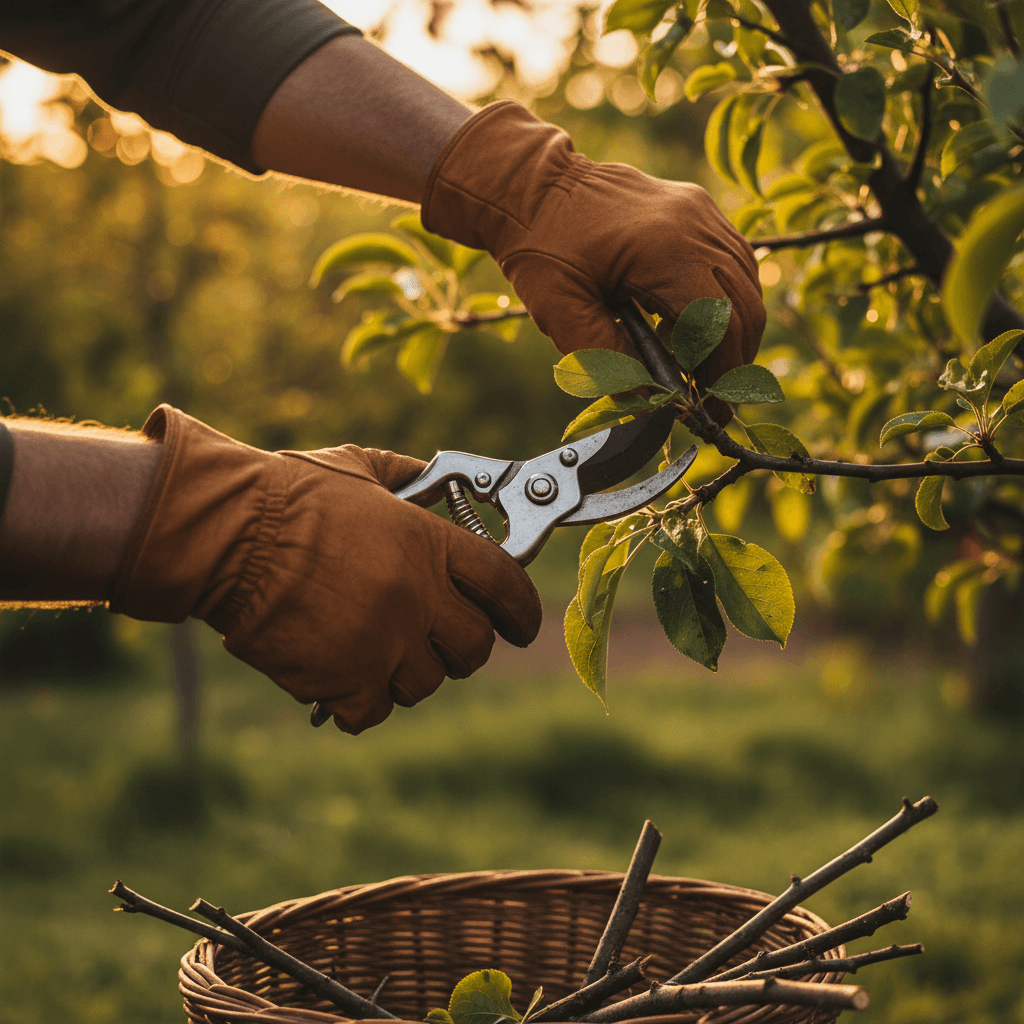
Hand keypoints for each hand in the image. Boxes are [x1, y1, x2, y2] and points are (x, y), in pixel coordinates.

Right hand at [109, 406, 541, 733]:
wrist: (228, 536)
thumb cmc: (290, 495)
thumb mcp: (362, 469)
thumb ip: (413, 478)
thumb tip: (446, 481)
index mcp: (429, 543)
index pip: (506, 585)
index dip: (522, 611)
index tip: (522, 627)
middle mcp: (418, 596)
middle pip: (475, 647)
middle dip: (460, 647)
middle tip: (435, 639)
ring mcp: (383, 641)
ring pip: (426, 683)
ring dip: (406, 673)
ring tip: (375, 650)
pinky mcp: (344, 679)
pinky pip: (374, 710)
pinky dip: (362, 701)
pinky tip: (342, 678)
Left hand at [421, 102, 765, 421]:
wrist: (528, 185)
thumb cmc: (537, 245)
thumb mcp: (559, 309)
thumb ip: (604, 357)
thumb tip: (648, 398)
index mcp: (663, 249)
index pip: (719, 322)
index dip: (721, 371)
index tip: (711, 408)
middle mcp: (693, 224)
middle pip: (745, 305)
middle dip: (735, 358)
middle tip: (711, 395)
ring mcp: (700, 211)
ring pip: (746, 281)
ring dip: (732, 329)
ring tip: (697, 362)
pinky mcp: (697, 208)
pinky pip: (732, 258)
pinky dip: (724, 298)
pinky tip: (689, 321)